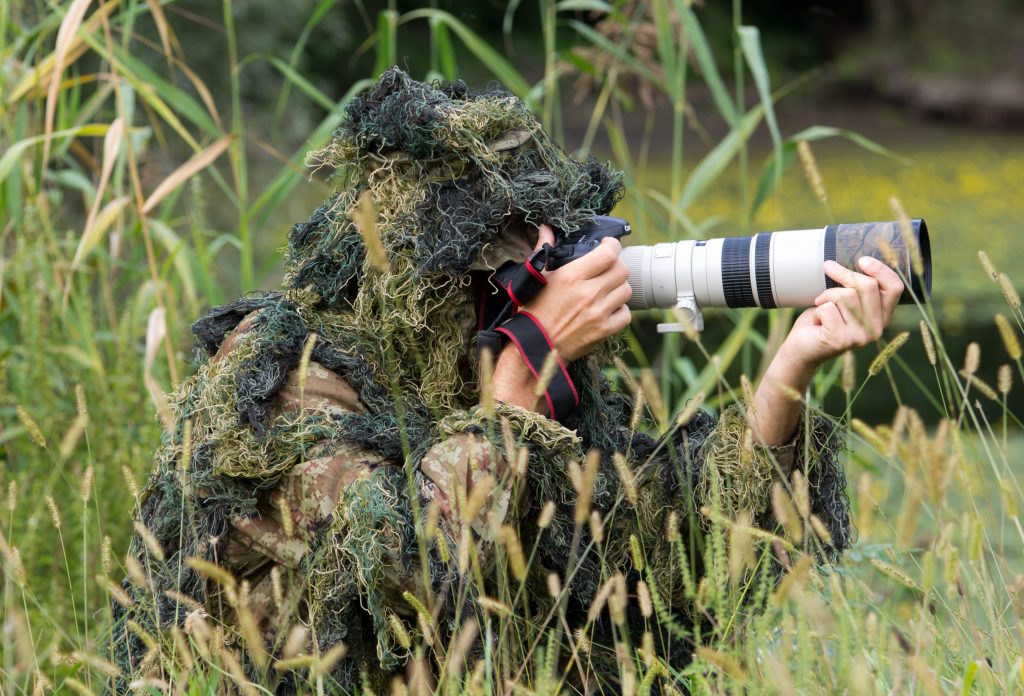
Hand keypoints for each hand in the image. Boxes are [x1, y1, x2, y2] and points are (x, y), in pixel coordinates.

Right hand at [490, 224, 632, 412]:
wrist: (534, 347)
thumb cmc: (533, 312)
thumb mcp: (536, 278)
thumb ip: (543, 250)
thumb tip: (545, 229)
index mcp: (572, 276)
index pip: (609, 253)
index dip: (612, 246)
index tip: (607, 246)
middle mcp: (588, 293)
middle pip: (622, 270)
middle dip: (616, 266)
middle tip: (607, 269)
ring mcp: (599, 313)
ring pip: (626, 290)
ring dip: (618, 288)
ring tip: (605, 290)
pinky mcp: (604, 330)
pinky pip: (626, 314)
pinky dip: (620, 310)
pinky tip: (607, 309)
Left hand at [777, 256, 904, 374]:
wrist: (801, 348)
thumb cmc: (823, 319)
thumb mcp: (844, 299)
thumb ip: (856, 287)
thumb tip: (857, 259)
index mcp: (882, 316)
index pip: (895, 288)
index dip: (881, 270)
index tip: (862, 260)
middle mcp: (877, 328)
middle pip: (868, 286)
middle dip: (843, 274)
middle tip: (828, 268)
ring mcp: (860, 336)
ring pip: (846, 295)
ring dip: (827, 295)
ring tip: (820, 306)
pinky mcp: (840, 340)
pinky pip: (828, 308)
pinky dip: (818, 309)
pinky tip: (817, 321)